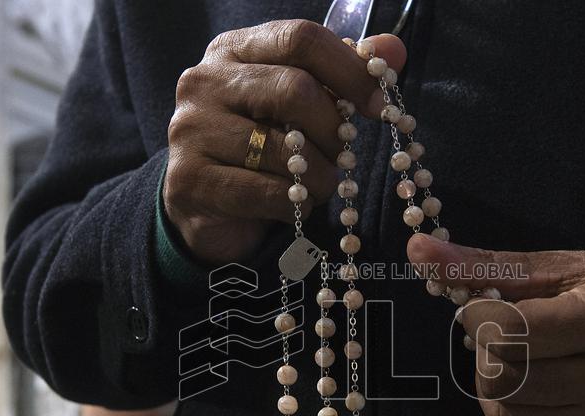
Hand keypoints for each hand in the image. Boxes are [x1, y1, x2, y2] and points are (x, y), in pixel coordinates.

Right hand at [165, 20, 405, 264]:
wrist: (208, 208)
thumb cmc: (261, 147)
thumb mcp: (299, 105)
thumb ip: (342, 74)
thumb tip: (393, 49)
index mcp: (234, 50)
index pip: (300, 38)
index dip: (349, 70)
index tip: (380, 105)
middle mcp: (204, 82)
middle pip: (294, 89)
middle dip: (333, 129)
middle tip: (345, 154)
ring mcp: (191, 130)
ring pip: (284, 150)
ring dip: (321, 176)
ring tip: (321, 185)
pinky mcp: (191, 180)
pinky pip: (268, 193)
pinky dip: (297, 203)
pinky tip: (296, 203)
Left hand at [407, 233, 584, 415]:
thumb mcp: (564, 266)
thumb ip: (488, 263)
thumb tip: (416, 247)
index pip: (509, 332)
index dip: (480, 318)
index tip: (488, 308)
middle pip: (504, 381)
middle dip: (485, 356)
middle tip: (502, 338)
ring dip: (494, 390)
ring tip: (515, 365)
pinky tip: (536, 392)